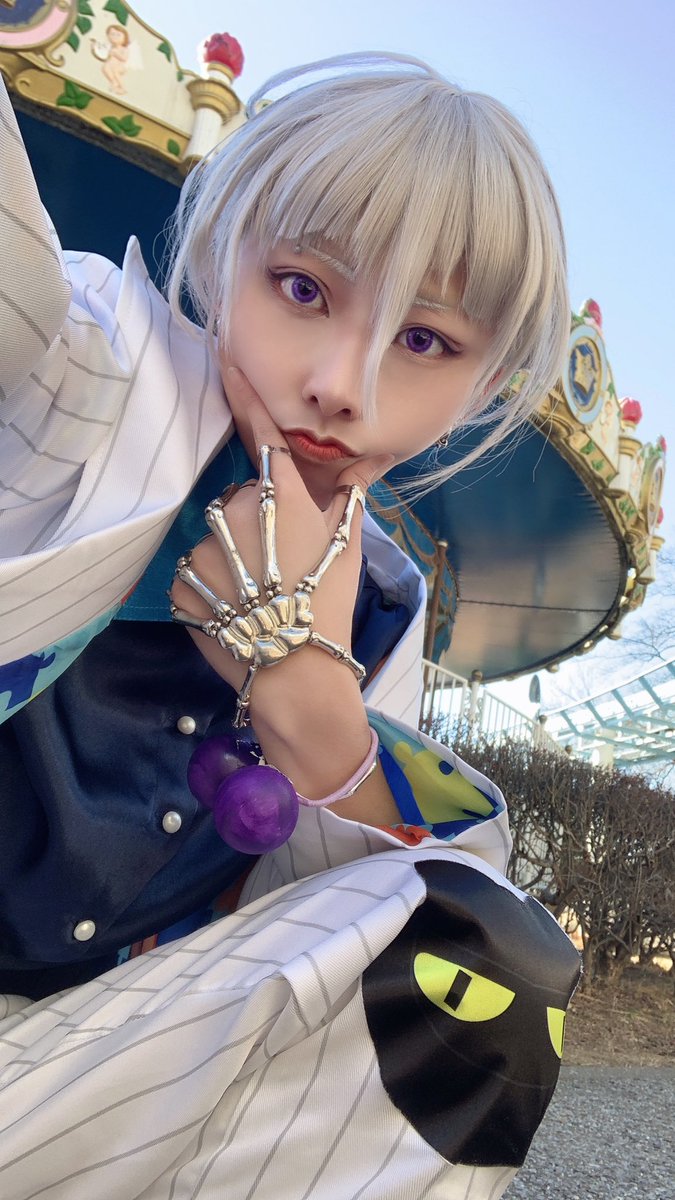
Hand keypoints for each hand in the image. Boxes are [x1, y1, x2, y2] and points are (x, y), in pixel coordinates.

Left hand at [170, 368, 391, 698]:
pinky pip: (192, 574)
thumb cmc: (329, 604)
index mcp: (282, 497)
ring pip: (215, 538)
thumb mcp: (351, 547)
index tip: (224, 353)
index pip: (260, 433)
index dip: (243, 391)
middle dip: (255, 522)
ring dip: (230, 557)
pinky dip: (209, 589)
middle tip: (277, 565)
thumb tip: (361, 467)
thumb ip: (350, 498)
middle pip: (240, 499)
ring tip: (255, 596)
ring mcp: (203, 548)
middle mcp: (237, 511)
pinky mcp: (181, 583)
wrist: (296, 671)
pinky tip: (235, 613)